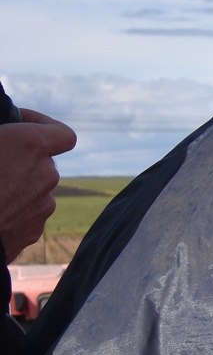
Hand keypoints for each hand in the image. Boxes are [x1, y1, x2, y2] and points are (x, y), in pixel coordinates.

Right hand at [0, 108, 76, 262]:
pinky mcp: (33, 231)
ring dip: (15, 186)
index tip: (20, 123)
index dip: (43, 125)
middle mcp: (45, 174)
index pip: (63, 133)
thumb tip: (0, 141)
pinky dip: (11, 211)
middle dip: (20, 159)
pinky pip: (25, 214)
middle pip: (42, 162)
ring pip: (33, 189)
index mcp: (31, 145)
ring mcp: (42, 206)